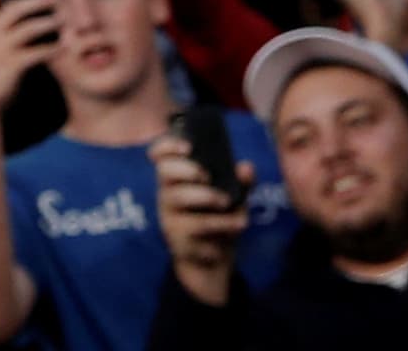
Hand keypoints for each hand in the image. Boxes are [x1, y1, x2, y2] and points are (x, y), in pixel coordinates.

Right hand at [0, 0, 59, 115]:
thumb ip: (2, 27)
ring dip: (51, 22)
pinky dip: (53, 48)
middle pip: (16, 8)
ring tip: (64, 20)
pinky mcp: (13, 66)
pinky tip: (64, 47)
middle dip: (40, 0)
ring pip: (30, 28)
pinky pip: (39, 52)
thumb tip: (33, 10)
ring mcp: (0, 49)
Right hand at [150, 134, 248, 304]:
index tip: (189, 147)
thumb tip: (247, 167)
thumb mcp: (233, 200)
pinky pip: (196, 232)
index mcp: (177, 179)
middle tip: (207, 177)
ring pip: (181, 200)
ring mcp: (169, 217)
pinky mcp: (176, 240)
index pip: (160, 155)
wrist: (213, 261)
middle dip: (187, 170)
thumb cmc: (219, 220)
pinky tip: (225, 240)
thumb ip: (240, 184)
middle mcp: (167, 195)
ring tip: (234, 213)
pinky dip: (218, 233)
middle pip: (165, 173)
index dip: (168, 146)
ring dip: (209, 201)